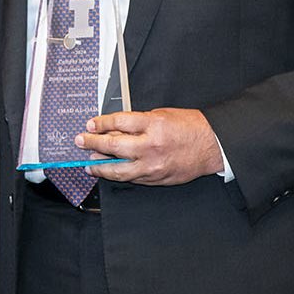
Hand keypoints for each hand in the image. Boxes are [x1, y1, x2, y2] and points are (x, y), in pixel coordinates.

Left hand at [75, 108, 222, 185]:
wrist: (212, 146)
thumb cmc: (190, 127)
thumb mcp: (162, 115)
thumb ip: (138, 122)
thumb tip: (114, 128)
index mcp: (154, 125)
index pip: (119, 122)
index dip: (101, 123)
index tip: (90, 124)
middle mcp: (151, 146)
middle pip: (113, 146)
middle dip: (93, 143)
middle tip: (81, 141)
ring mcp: (153, 166)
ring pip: (118, 170)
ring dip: (100, 166)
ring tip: (89, 163)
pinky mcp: (156, 179)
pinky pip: (132, 178)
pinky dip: (118, 175)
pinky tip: (109, 171)